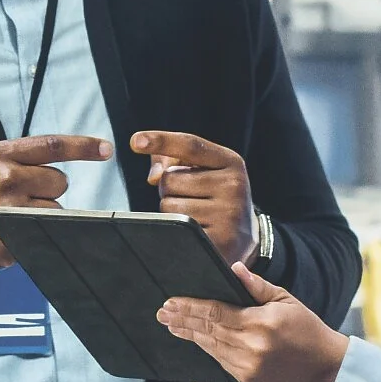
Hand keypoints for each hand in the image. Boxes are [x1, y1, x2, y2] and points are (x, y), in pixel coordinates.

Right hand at [0, 134, 112, 275]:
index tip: (105, 149)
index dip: (83, 147)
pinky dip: (33, 235)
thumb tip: (58, 163)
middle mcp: (6, 178)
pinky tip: (8, 234)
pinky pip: (43, 233)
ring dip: (42, 215)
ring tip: (11, 217)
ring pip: (55, 209)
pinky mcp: (9, 239)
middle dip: (48, 190)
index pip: (52, 146)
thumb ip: (17, 159)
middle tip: (22, 198)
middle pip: (59, 181)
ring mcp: (8, 209)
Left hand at [131, 131, 255, 265]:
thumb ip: (172, 160)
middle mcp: (232, 186)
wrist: (244, 236)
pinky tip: (196, 230)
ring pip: (168, 206)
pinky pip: (175, 229)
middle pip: (169, 179)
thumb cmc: (216, 196)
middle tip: (191, 197)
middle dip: (170, 189)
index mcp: (230, 162)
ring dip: (172, 210)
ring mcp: (227, 215)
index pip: (190, 145)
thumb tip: (153, 177)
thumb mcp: (205, 170)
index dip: (160, 141)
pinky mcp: (219, 240)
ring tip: (194, 213)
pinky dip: (177, 230)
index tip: (135, 141)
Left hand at [157, 262, 349, 381]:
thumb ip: (258, 286)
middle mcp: (250, 346)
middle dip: (183, 320)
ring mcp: (247, 366)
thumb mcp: (286, 300)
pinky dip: (205, 349)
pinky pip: (219, 362)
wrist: (325, 367)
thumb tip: (234, 269)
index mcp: (259, 323)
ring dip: (189, 335)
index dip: (191, 307)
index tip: (172, 301)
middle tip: (162, 312)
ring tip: (172, 325)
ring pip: (210, 348)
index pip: (215, 312)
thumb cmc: (307, 329)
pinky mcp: (247, 379)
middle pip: (207, 330)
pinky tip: (194, 340)